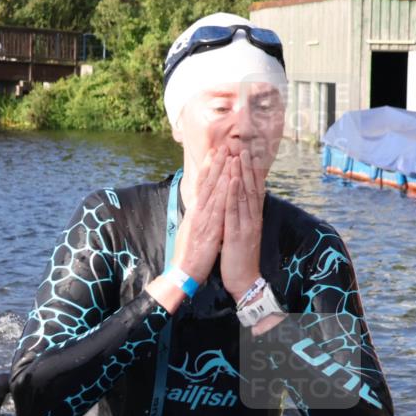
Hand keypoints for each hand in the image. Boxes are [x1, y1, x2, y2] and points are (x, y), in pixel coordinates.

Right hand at [170, 145, 229, 283]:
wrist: (185, 270)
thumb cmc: (190, 252)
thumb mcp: (193, 228)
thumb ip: (198, 215)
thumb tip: (201, 204)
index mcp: (195, 210)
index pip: (202, 184)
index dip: (209, 167)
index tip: (215, 152)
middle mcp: (198, 210)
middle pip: (207, 182)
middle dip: (216, 162)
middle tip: (224, 145)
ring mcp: (203, 218)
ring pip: (213, 190)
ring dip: (221, 171)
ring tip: (229, 155)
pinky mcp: (209, 228)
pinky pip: (218, 207)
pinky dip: (224, 192)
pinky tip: (230, 180)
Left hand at [221, 150, 265, 301]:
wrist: (245, 281)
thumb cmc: (241, 258)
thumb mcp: (244, 234)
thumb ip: (244, 218)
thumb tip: (241, 204)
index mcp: (253, 219)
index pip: (255, 191)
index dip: (252, 173)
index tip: (248, 155)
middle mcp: (253, 219)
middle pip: (252, 189)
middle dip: (247, 168)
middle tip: (244, 149)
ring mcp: (247, 225)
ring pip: (245, 196)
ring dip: (242, 175)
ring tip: (238, 157)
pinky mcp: (238, 234)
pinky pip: (236, 210)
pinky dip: (234, 193)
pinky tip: (233, 180)